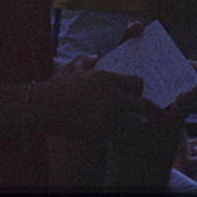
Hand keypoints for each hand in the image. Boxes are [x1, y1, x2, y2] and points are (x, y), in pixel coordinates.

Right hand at [32, 60, 162, 141]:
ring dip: (138, 130)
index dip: (140, 92)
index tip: (138, 99)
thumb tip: (95, 57)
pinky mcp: (102, 130)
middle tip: (155, 120)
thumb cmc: (55, 87)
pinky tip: (119, 139)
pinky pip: (122, 137)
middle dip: (153, 113)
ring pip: (137, 125)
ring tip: (138, 134)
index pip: (139, 83)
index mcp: (108, 77)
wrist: (41, 106)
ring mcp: (109, 113)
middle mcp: (113, 94)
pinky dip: (122, 139)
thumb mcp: (72, 68)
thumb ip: (86, 61)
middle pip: (145, 105)